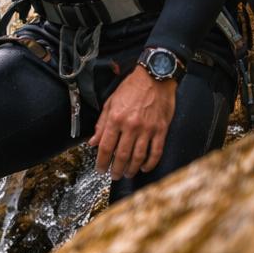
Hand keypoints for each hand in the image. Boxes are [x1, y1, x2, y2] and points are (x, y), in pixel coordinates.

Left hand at [88, 65, 177, 179]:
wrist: (155, 76)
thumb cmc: (131, 88)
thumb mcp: (110, 103)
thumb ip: (101, 124)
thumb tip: (93, 142)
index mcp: (116, 119)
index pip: (105, 146)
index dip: (101, 161)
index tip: (99, 169)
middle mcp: (131, 126)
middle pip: (121, 155)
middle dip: (116, 169)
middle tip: (114, 176)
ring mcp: (147, 129)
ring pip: (138, 157)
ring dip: (131, 169)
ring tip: (127, 174)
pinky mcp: (161, 130)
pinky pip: (156, 151)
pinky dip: (150, 163)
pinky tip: (144, 167)